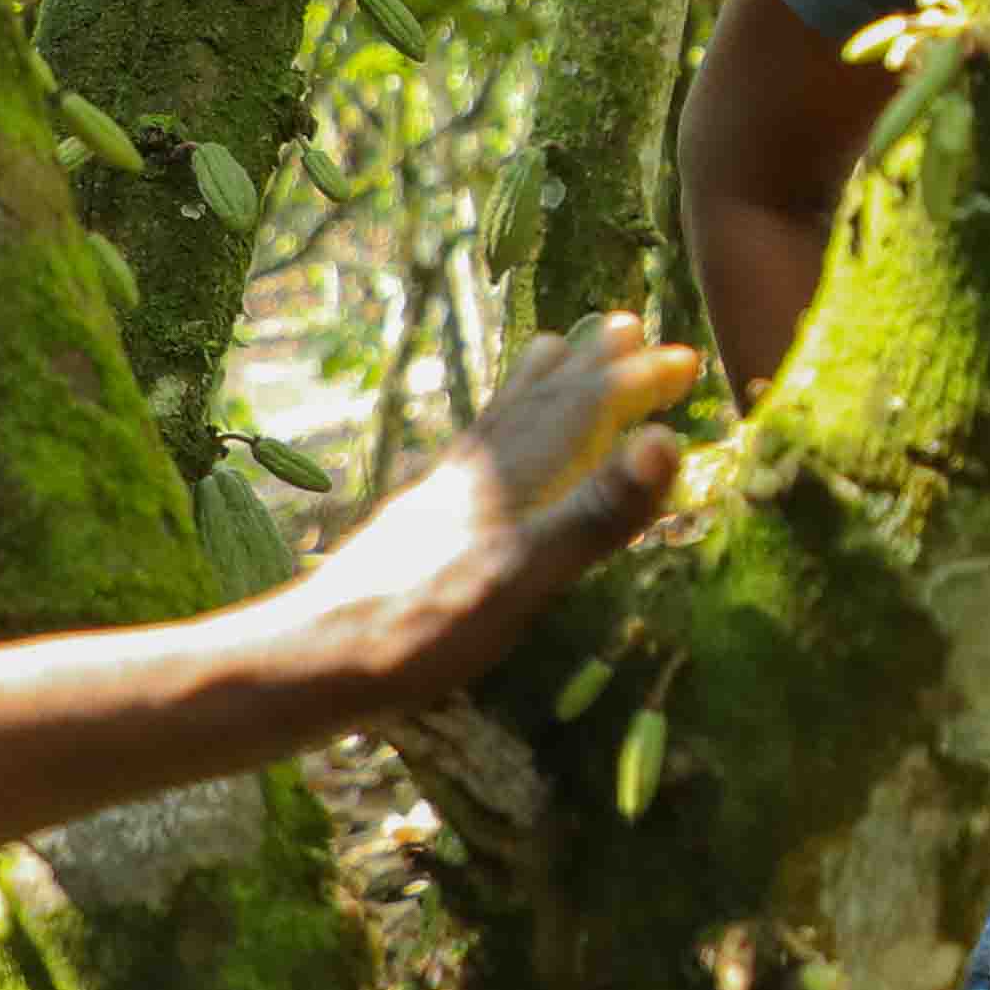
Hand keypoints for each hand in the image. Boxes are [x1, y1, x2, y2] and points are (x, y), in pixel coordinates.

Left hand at [282, 314, 699, 712]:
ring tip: (550, 349)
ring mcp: (439, 502)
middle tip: (622, 324)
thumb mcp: (522, 579)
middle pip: (538, 405)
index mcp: (509, 483)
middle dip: (587, 366)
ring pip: (497, 426)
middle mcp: (475, 478)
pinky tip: (483, 456)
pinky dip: (493, 434)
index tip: (685, 359)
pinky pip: (469, 459)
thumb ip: (595, 514)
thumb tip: (667, 440)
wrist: (304, 666)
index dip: (635, 383)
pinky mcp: (414, 531)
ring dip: (535, 387)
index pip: (582, 413)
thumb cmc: (419, 631)